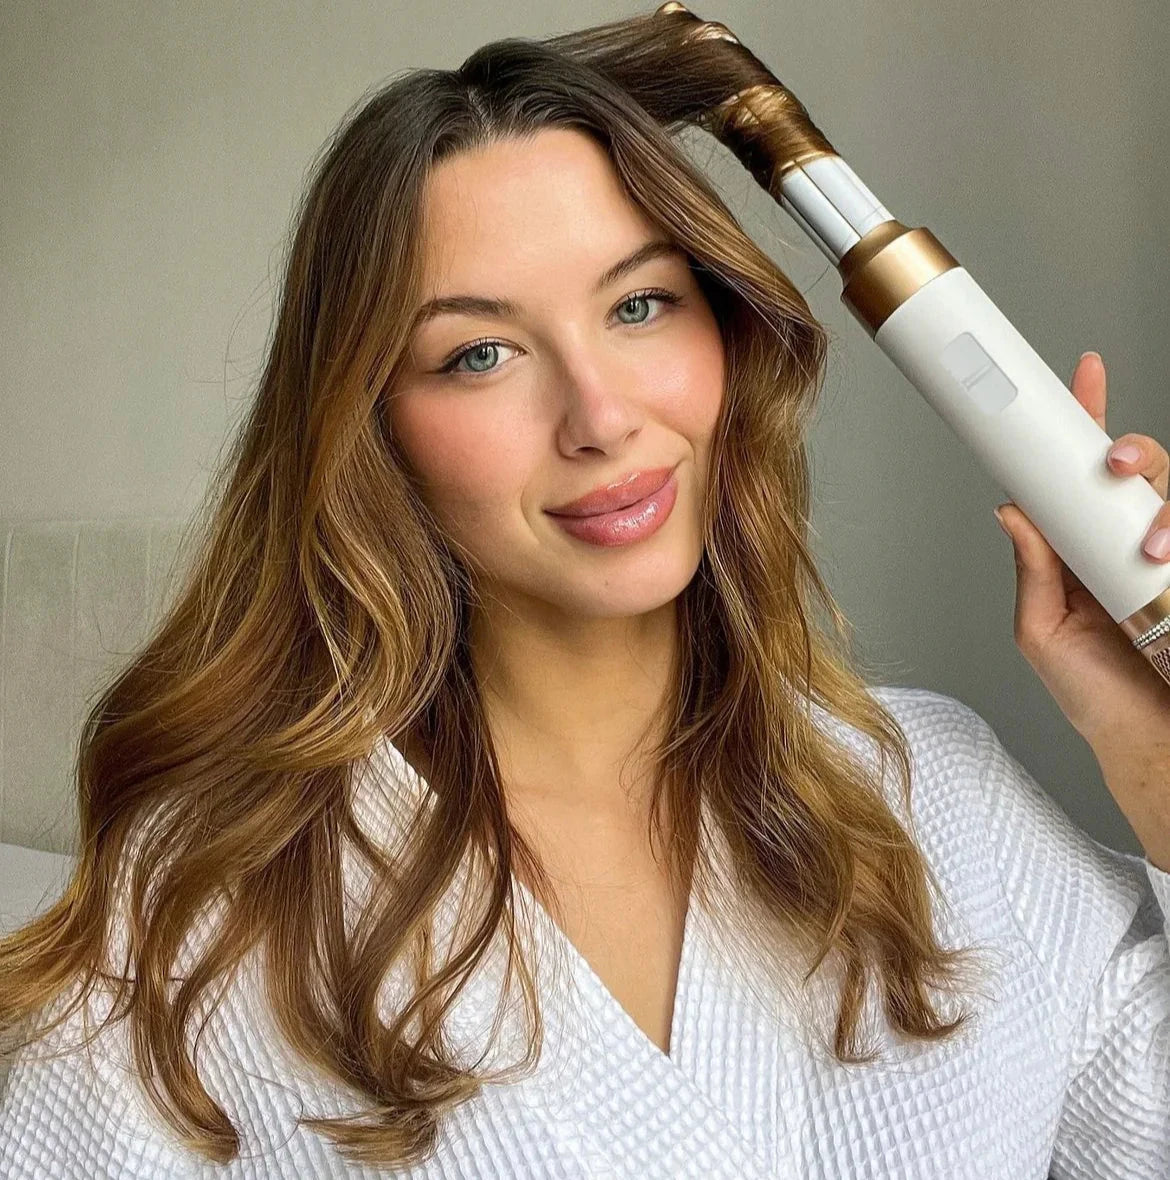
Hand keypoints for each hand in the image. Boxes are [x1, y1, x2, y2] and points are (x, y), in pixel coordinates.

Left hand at [994, 351, 1169, 865]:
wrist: (1148, 743)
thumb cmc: (1096, 693)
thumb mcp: (1044, 631)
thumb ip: (1033, 570)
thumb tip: (1011, 511)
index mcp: (1086, 549)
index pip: (1084, 477)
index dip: (1085, 426)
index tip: (1084, 379)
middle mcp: (1134, 545)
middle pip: (1144, 474)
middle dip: (1133, 454)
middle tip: (1114, 465)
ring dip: (1166, 511)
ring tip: (1153, 549)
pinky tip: (1167, 559)